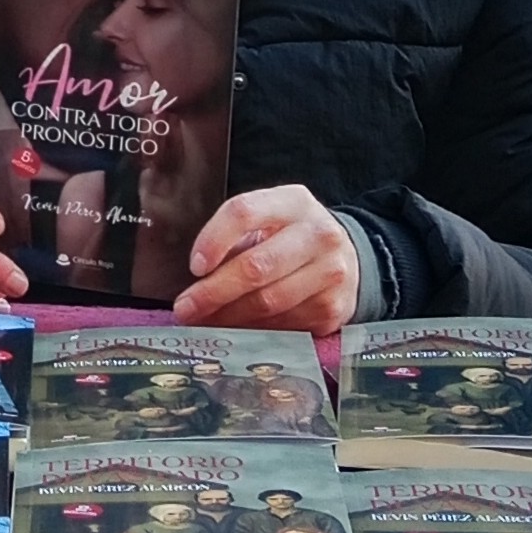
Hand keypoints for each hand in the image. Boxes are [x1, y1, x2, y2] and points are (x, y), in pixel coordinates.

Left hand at [173, 186, 358, 332]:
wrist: (347, 258)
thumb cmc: (291, 238)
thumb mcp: (269, 221)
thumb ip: (235, 240)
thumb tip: (196, 282)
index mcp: (294, 202)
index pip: (244, 212)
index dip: (214, 240)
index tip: (194, 266)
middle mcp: (318, 234)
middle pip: (256, 265)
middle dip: (213, 292)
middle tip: (185, 308)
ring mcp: (331, 272)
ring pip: (269, 301)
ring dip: (229, 316)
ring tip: (204, 321)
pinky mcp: (334, 307)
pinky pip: (284, 325)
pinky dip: (255, 330)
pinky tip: (237, 329)